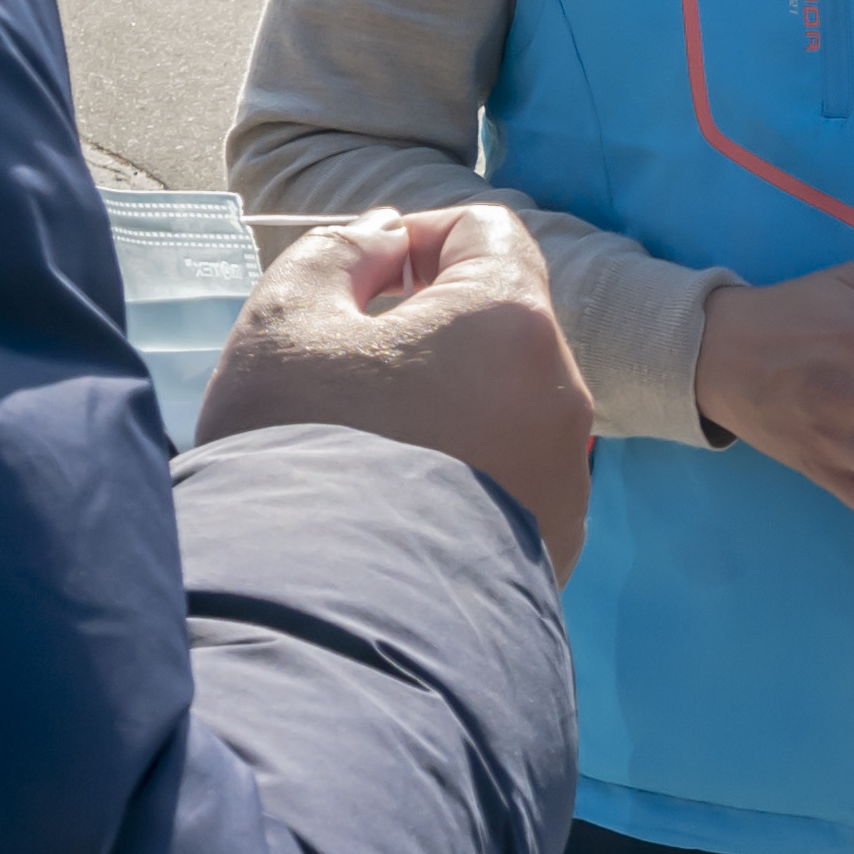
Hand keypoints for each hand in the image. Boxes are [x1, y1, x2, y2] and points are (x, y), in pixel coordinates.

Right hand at [194, 205, 596, 578]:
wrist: (313, 620)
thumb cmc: (296, 449)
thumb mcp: (286, 320)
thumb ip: (340, 252)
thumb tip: (385, 238)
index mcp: (513, 322)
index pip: (486, 232)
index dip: (419, 237)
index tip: (365, 279)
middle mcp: (562, 395)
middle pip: (502, 322)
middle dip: (429, 328)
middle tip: (350, 367)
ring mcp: (567, 478)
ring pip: (505, 405)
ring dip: (445, 403)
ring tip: (365, 444)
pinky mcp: (553, 547)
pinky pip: (508, 480)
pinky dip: (461, 472)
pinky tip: (394, 505)